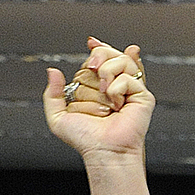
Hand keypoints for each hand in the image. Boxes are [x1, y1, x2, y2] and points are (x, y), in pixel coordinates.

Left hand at [44, 37, 153, 159]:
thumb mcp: (58, 117)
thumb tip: (53, 72)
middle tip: (92, 68)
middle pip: (112, 53)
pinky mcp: (143, 97)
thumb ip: (51, 94)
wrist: (103, 151)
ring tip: (104, 90)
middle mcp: (116, 87)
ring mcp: (131, 91)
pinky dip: (116, 89)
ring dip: (107, 71)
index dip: (98, 48)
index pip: (102, 59)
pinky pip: (128, 79)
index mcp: (100, 88)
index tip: (91, 43)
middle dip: (99, 54)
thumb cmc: (86, 140)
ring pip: (123, 60)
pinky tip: (115, 103)